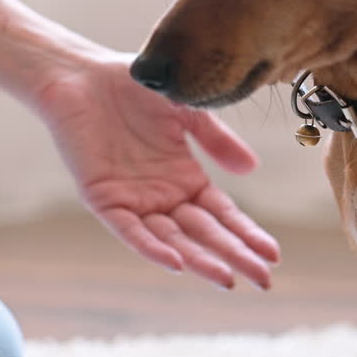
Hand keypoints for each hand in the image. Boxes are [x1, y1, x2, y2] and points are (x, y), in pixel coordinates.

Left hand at [34, 54, 280, 289]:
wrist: (82, 74)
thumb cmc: (132, 87)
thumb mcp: (187, 111)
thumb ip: (216, 140)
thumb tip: (251, 169)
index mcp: (184, 177)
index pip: (222, 214)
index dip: (247, 234)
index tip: (273, 255)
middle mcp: (162, 196)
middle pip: (204, 233)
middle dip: (234, 256)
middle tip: (264, 281)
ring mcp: (134, 200)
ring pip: (171, 239)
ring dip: (198, 260)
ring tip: (227, 279)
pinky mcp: (103, 199)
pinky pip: (129, 230)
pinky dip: (151, 248)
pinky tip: (175, 262)